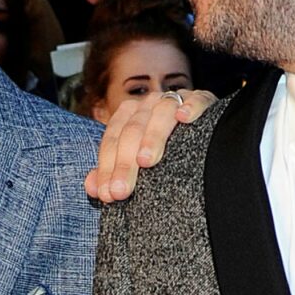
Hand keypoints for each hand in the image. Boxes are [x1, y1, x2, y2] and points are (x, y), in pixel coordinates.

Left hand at [86, 89, 216, 203]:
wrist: (202, 133)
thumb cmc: (163, 152)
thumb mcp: (135, 163)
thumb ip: (112, 172)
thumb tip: (91, 188)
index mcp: (129, 114)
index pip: (113, 139)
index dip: (107, 167)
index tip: (107, 194)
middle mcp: (149, 104)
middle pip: (133, 130)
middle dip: (125, 162)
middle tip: (121, 191)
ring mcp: (176, 100)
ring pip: (161, 114)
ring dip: (153, 136)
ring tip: (146, 161)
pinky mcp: (203, 100)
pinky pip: (197, 100)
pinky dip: (191, 107)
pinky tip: (185, 118)